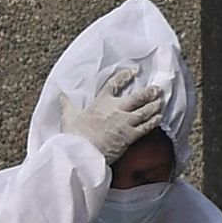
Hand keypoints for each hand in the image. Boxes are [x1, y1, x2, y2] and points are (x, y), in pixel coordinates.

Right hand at [62, 45, 178, 156]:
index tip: (132, 72)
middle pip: (137, 97)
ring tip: (161, 102)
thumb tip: (60, 96)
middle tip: (157, 89)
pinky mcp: (130, 135)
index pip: (114, 84)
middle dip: (149, 92)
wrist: (82, 151)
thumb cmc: (75, 135)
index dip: (125, 76)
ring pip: (145, 111)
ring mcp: (125, 122)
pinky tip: (159, 117)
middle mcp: (116, 109)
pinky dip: (154, 121)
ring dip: (155, 106)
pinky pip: (146, 126)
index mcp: (101, 102)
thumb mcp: (68, 117)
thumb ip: (66, 105)